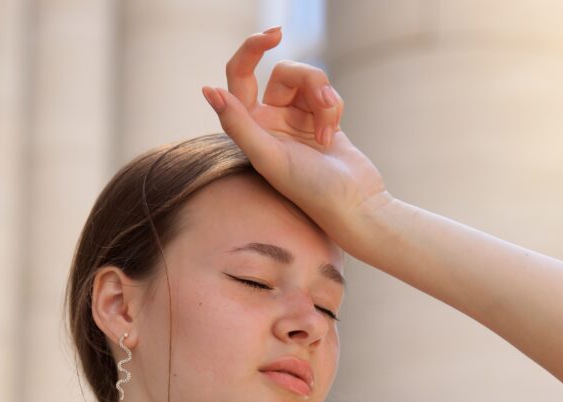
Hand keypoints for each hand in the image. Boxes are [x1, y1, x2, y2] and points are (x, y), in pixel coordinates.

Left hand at [201, 28, 390, 257]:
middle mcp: (268, 121)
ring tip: (330, 130)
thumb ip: (238, 124)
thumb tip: (209, 90)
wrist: (354, 206)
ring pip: (309, 80)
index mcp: (248, 128)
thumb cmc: (309, 190)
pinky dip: (334, 108)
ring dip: (325, 99)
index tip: (275, 35)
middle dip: (308, 81)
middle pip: (283, 72)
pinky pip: (326, 94)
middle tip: (325, 100)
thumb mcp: (269, 157)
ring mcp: (295, 120)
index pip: (239, 75)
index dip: (252, 48)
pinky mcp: (320, 120)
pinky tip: (336, 134)